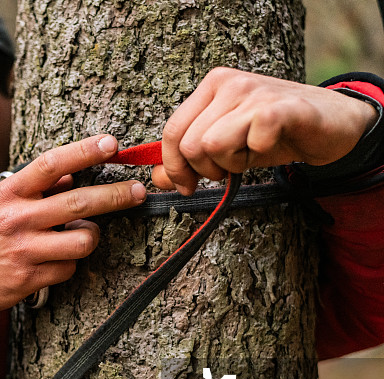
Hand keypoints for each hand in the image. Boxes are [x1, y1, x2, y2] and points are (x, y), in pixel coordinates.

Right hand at [0, 134, 147, 313]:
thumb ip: (32, 186)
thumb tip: (73, 174)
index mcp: (8, 193)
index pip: (50, 164)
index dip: (84, 151)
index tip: (112, 143)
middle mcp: (17, 219)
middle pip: (79, 202)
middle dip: (117, 195)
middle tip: (139, 192)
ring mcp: (24, 250)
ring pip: (83, 239)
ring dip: (91, 235)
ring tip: (82, 234)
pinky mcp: (30, 278)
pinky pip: (70, 268)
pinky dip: (70, 263)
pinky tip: (55, 260)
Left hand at [153, 67, 378, 194]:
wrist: (331, 124)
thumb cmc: (273, 135)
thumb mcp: (224, 149)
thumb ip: (188, 162)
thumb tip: (156, 180)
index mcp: (209, 87)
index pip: (171, 132)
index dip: (174, 167)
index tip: (186, 186)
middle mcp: (227, 83)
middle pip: (189, 145)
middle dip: (207, 169)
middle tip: (232, 167)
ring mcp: (253, 92)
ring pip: (212, 146)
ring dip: (232, 164)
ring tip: (251, 154)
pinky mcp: (279, 107)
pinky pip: (250, 142)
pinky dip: (257, 156)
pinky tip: (270, 146)